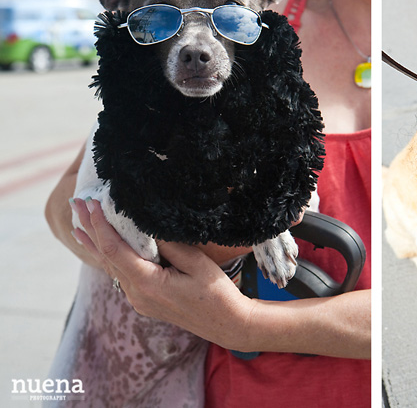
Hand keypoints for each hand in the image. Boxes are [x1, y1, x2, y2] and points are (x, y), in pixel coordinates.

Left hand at [71, 197, 250, 348]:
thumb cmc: (217, 294)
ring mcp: (138, 300)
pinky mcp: (145, 300)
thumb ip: (169, 246)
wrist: (227, 323)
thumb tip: (147, 229)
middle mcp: (136, 294)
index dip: (101, 225)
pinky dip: (110, 257)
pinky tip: (103, 249)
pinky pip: (122, 274)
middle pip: (107, 258)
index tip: (92, 203)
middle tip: (77, 203)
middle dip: (91, 230)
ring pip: (111, 267)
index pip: (115, 250)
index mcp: (147, 284)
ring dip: (97, 243)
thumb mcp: (197, 263)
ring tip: (81, 224)